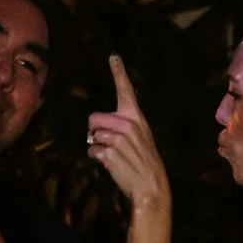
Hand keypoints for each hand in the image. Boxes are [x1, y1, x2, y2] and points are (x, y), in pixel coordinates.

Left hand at [86, 54, 168, 219]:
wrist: (151, 185)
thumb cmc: (144, 161)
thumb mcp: (142, 137)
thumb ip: (125, 126)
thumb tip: (99, 128)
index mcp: (136, 117)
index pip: (126, 90)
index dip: (119, 72)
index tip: (113, 56)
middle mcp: (127, 125)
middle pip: (93, 118)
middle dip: (95, 130)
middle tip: (107, 142)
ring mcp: (118, 139)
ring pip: (92, 136)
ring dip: (97, 146)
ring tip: (113, 155)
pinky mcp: (109, 154)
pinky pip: (92, 151)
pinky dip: (97, 158)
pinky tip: (111, 163)